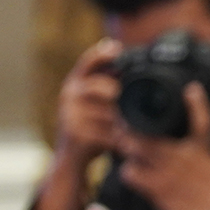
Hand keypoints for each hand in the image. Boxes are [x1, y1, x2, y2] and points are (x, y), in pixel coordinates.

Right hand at [34, 39, 124, 209]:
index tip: (117, 48)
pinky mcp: (77, 135)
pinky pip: (108, 134)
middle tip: (140, 104)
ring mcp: (71, 115)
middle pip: (103, 88)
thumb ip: (108, 87)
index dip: (100, 54)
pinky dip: (123, 139)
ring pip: (109, 113)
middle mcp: (69, 95)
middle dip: (123, 96)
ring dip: (127, 121)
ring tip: (140, 126)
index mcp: (74, 84)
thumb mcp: (94, 105)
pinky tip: (133, 142)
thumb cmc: (89, 129)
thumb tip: (129, 66)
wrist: (70, 161)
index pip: (86, 63)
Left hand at [117, 82, 209, 209]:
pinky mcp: (157, 188)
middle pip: (149, 130)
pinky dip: (128, 172)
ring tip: (127, 150)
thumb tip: (202, 140)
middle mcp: (183, 156)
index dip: (196, 102)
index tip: (190, 91)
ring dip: (126, 147)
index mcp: (201, 149)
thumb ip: (203, 149)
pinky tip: (133, 174)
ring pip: (134, 148)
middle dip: (131, 127)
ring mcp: (168, 171)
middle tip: (125, 127)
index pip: (201, 119)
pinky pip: (130, 173)